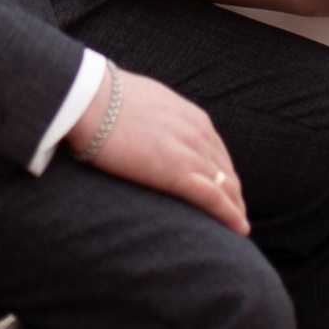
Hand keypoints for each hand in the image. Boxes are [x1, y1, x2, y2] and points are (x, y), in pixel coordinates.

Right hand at [68, 64, 250, 236]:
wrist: (90, 100)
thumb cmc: (104, 101)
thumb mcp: (142, 104)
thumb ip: (154, 117)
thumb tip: (141, 125)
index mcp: (191, 117)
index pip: (217, 151)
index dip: (223, 173)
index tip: (224, 190)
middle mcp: (198, 133)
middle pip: (226, 171)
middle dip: (234, 194)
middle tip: (235, 215)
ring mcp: (190, 152)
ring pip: (226, 186)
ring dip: (236, 208)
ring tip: (239, 228)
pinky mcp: (178, 172)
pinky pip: (214, 198)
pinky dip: (230, 215)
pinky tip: (238, 229)